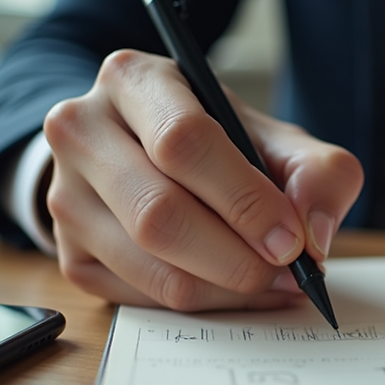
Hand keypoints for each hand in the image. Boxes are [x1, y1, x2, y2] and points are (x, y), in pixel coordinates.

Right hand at [42, 50, 362, 309]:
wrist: (155, 158)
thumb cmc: (224, 147)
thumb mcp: (279, 140)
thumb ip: (319, 174)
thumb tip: (314, 235)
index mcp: (133, 80)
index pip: (183, 143)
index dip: (244, 200)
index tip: (291, 240)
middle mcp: (82, 132)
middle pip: (159, 214)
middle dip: (237, 257)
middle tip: (286, 272)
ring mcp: (64, 196)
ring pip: (150, 265)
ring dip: (225, 288)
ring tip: (271, 283)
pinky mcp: (70, 255)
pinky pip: (141, 298)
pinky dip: (202, 304)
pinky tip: (235, 290)